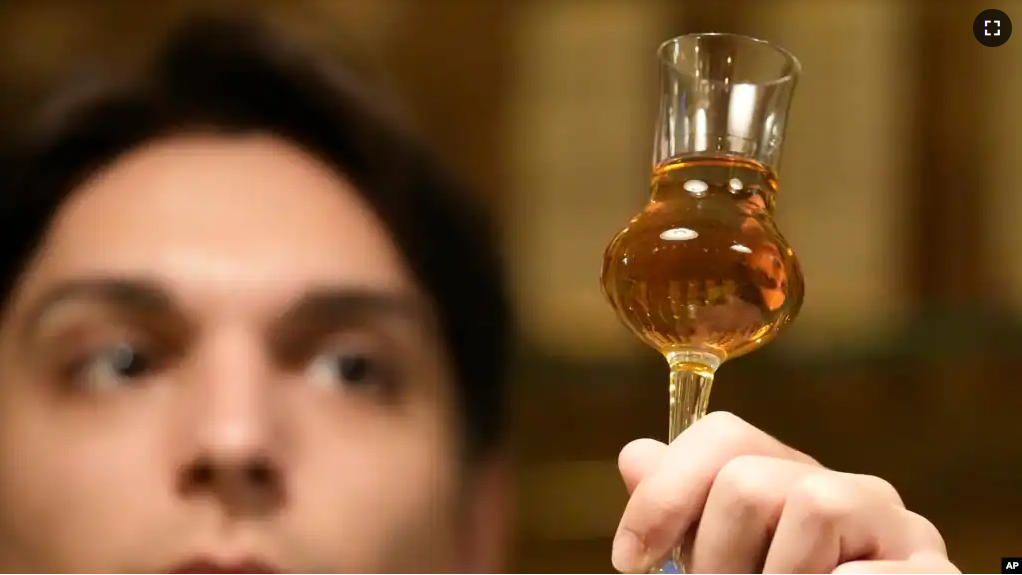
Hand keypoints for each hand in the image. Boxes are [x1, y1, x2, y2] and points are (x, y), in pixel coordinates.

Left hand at [613, 412, 958, 573]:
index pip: (724, 435)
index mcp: (794, 484)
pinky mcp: (934, 573)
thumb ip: (686, 518)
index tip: (630, 561)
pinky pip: (859, 569)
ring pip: (810, 502)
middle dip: (714, 556)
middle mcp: (849, 492)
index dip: (665, 493)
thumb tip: (636, 455)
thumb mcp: (725, 567)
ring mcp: (900, 529)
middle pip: (749, 479)